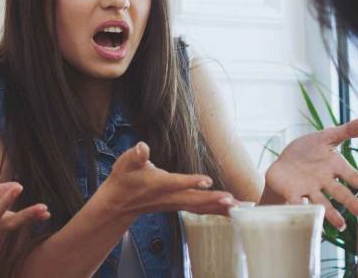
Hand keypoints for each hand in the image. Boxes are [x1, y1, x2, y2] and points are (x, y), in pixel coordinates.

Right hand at [94, 142, 235, 220]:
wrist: (118, 204)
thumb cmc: (123, 179)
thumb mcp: (124, 164)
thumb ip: (135, 156)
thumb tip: (142, 147)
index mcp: (156, 185)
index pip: (175, 183)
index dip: (190, 182)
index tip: (207, 180)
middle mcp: (168, 197)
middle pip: (193, 200)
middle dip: (213, 200)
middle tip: (232, 201)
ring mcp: (174, 203)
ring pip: (199, 207)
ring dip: (219, 208)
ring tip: (239, 208)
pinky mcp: (179, 205)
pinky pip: (200, 209)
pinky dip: (216, 210)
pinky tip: (231, 210)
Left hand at [261, 118, 357, 228]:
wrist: (283, 164)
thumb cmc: (307, 152)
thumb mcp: (325, 137)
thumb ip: (346, 131)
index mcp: (334, 167)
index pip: (353, 177)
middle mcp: (325, 181)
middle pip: (340, 193)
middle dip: (352, 203)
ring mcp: (309, 189)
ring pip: (322, 203)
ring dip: (332, 214)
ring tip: (341, 225)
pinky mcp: (293, 193)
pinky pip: (297, 202)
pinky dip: (302, 208)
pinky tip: (308, 216)